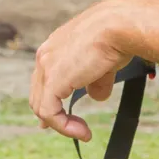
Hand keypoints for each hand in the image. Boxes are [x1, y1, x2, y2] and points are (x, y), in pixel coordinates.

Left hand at [29, 0, 134, 141]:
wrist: (120, 26)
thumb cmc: (118, 37)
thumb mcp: (104, 63)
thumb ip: (96, 81)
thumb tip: (96, 97)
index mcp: (54, 47)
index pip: (43, 79)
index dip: (51, 101)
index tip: (63, 119)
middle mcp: (45, 55)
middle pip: (38, 94)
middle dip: (52, 116)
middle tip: (73, 130)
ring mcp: (45, 67)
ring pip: (42, 107)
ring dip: (62, 125)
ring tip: (83, 132)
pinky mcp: (52, 80)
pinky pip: (49, 113)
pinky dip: (63, 127)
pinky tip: (82, 132)